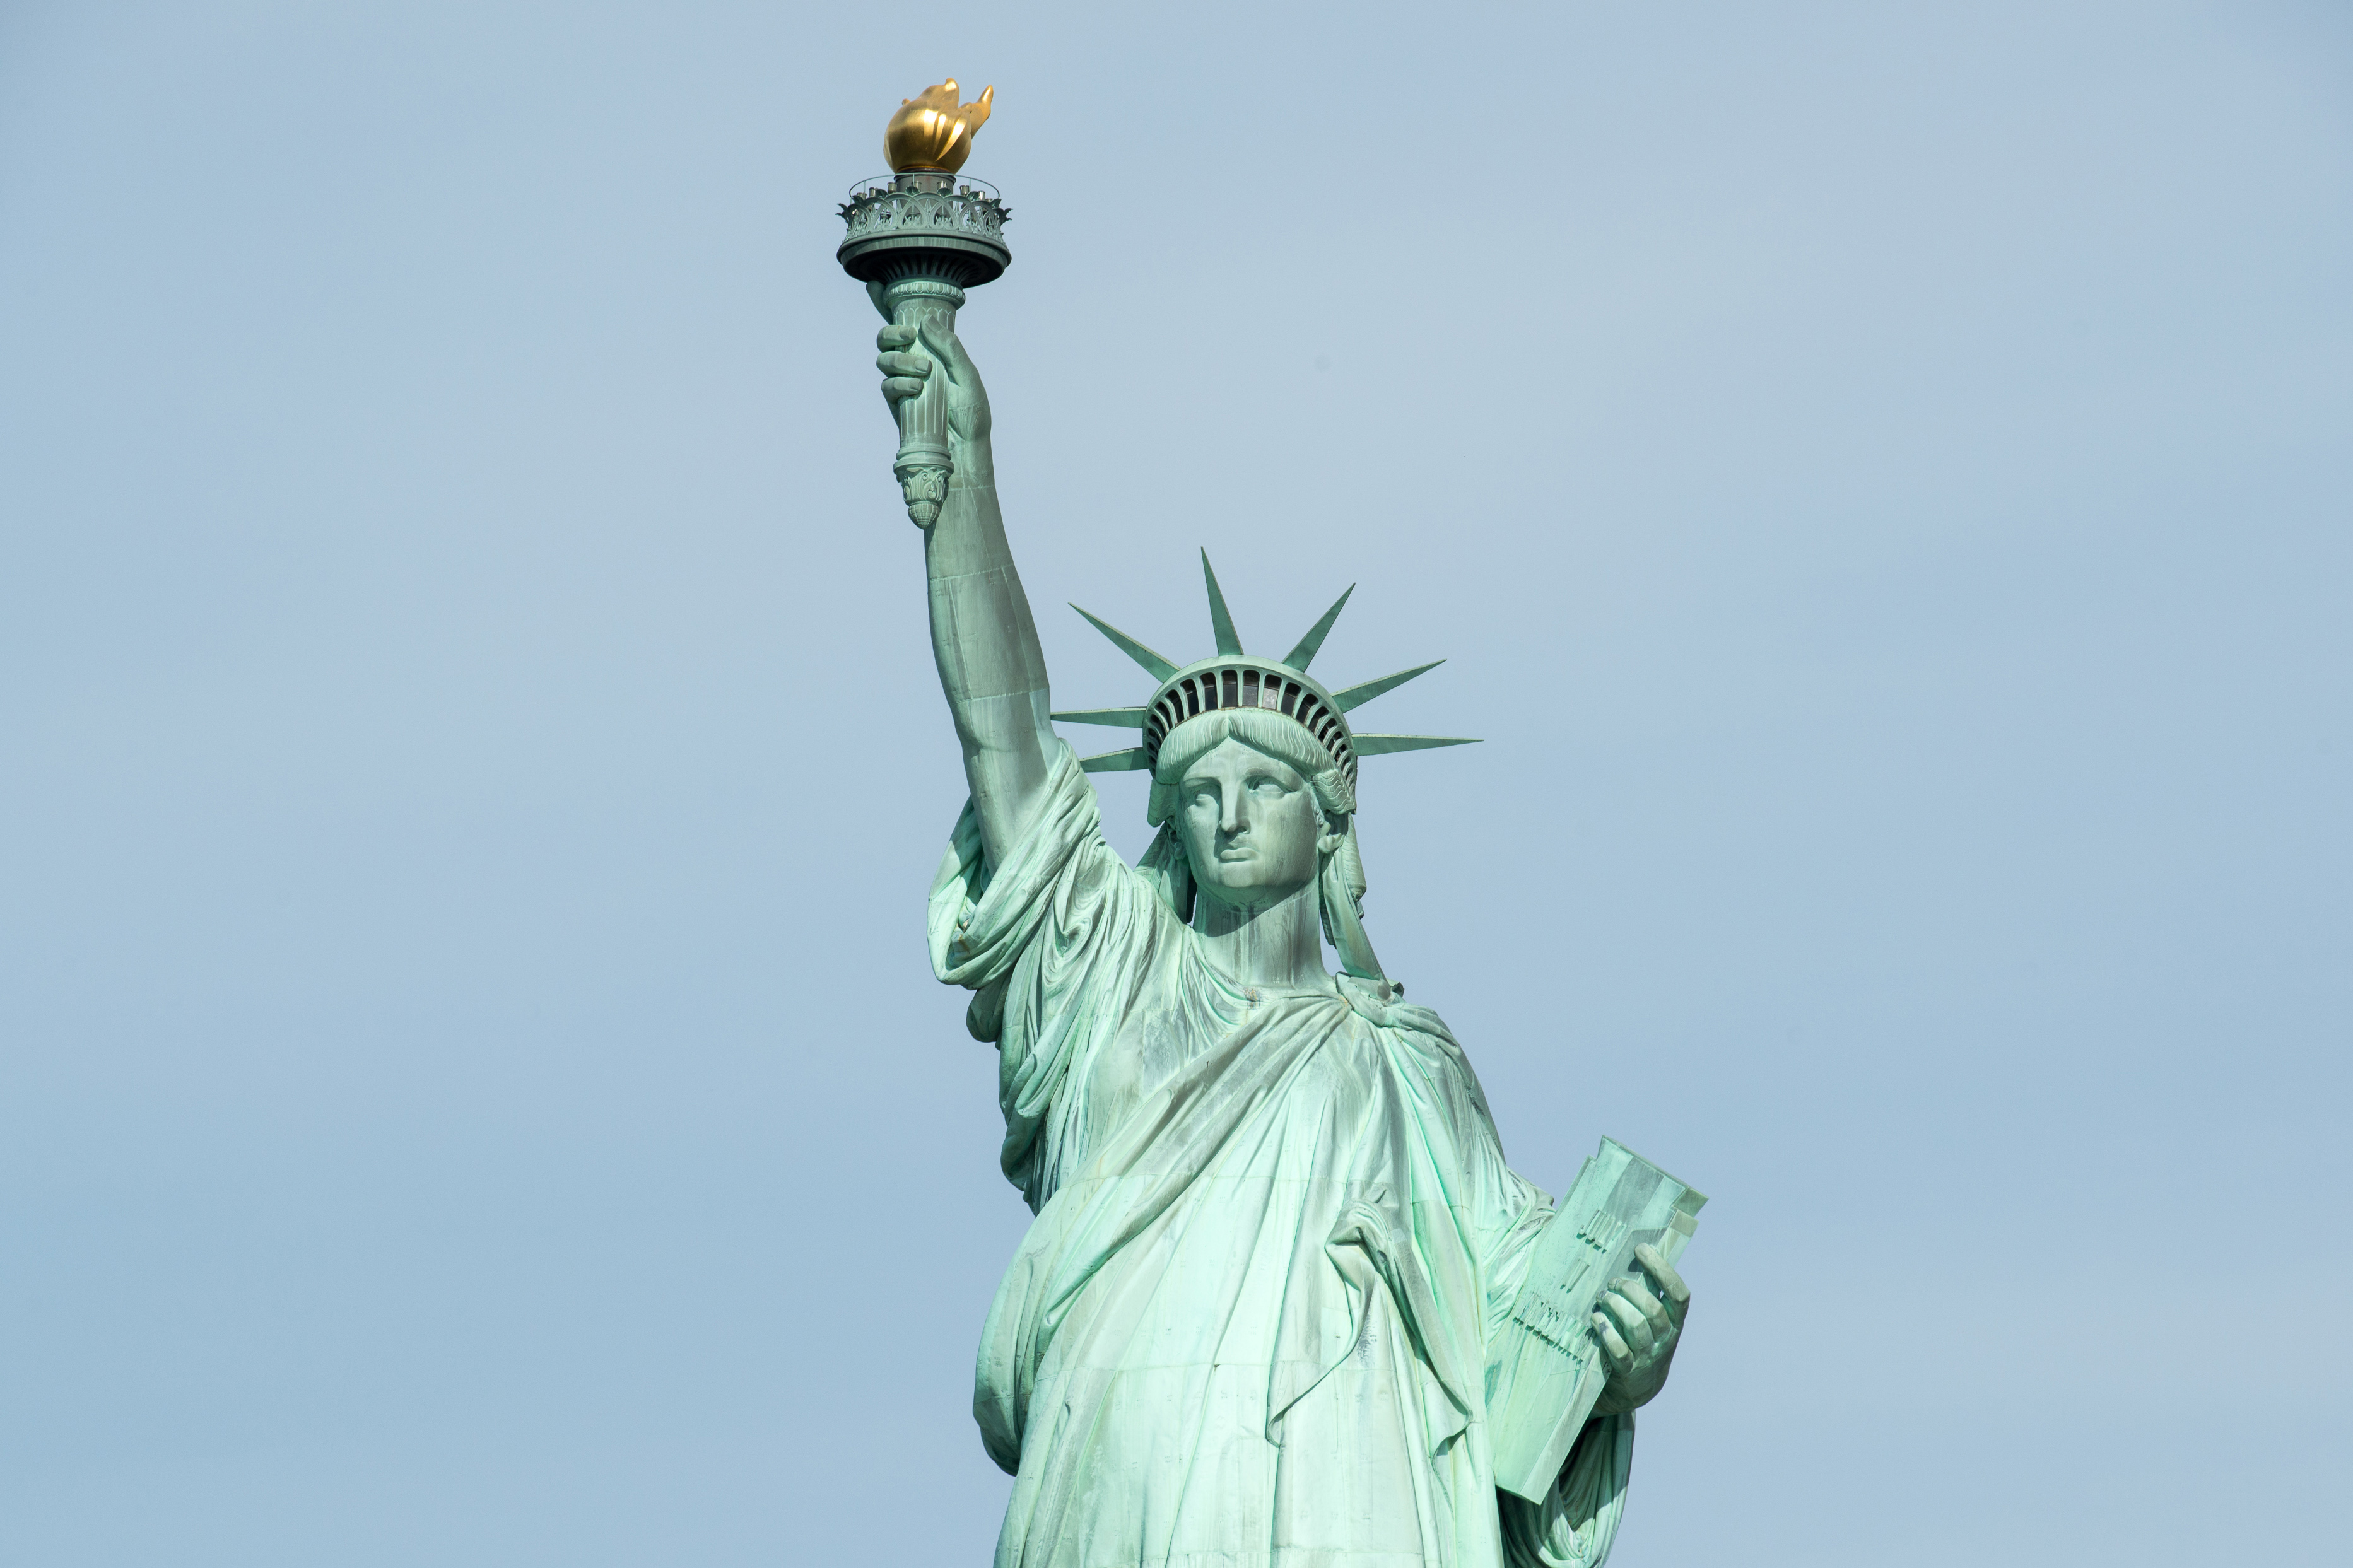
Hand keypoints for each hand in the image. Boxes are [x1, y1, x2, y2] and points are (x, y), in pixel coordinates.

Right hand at [873, 315, 990, 447]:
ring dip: (900, 361)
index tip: (901, 318)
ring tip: (925, 372)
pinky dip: (899, 384)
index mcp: (930, 352)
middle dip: (891, 334)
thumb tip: (926, 320)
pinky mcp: (897, 404)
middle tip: (909, 337)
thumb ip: (950, 347)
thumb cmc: (971, 409)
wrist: (967, 444)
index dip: (894, 319)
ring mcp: (902, 384)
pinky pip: (887, 387)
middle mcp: (912, 365)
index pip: (904, 330)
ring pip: (884, 361)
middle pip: (885, 341)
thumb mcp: (967, 374)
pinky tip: (917, 388)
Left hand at [1590, 1241, 1689, 1414]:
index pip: (1679, 1294)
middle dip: (1630, 1290)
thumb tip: (1635, 1253)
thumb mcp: (1654, 1320)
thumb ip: (1649, 1294)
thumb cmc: (1642, 1340)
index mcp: (1675, 1322)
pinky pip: (1619, 1350)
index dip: (1662, 1269)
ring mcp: (1647, 1356)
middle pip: (1653, 1309)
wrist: (1638, 1387)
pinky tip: (1596, 1320)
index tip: (1641, 1249)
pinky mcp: (1628, 1370)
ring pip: (1636, 1326)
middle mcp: (1665, 1339)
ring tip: (1603, 1298)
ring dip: (1616, 1307)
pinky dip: (1606, 1332)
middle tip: (1613, 1282)